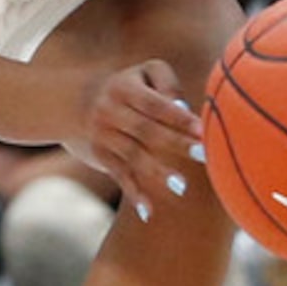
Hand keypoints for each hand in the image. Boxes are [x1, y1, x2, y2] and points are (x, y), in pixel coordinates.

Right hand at [71, 60, 202, 221]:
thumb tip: (185, 109)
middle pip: (145, 130)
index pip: (155, 103)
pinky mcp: (100, 155)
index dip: (179, 117)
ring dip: (156, 172)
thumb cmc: (133, 86)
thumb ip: (168, 85)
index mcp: (124, 87)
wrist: (82, 102)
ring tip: (181, 187)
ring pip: (132, 156)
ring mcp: (102, 135)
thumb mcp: (147, 73)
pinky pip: (119, 175)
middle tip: (204, 156)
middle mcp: (109, 110)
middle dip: (176, 143)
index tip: (203, 130)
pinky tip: (148, 212)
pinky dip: (134, 193)